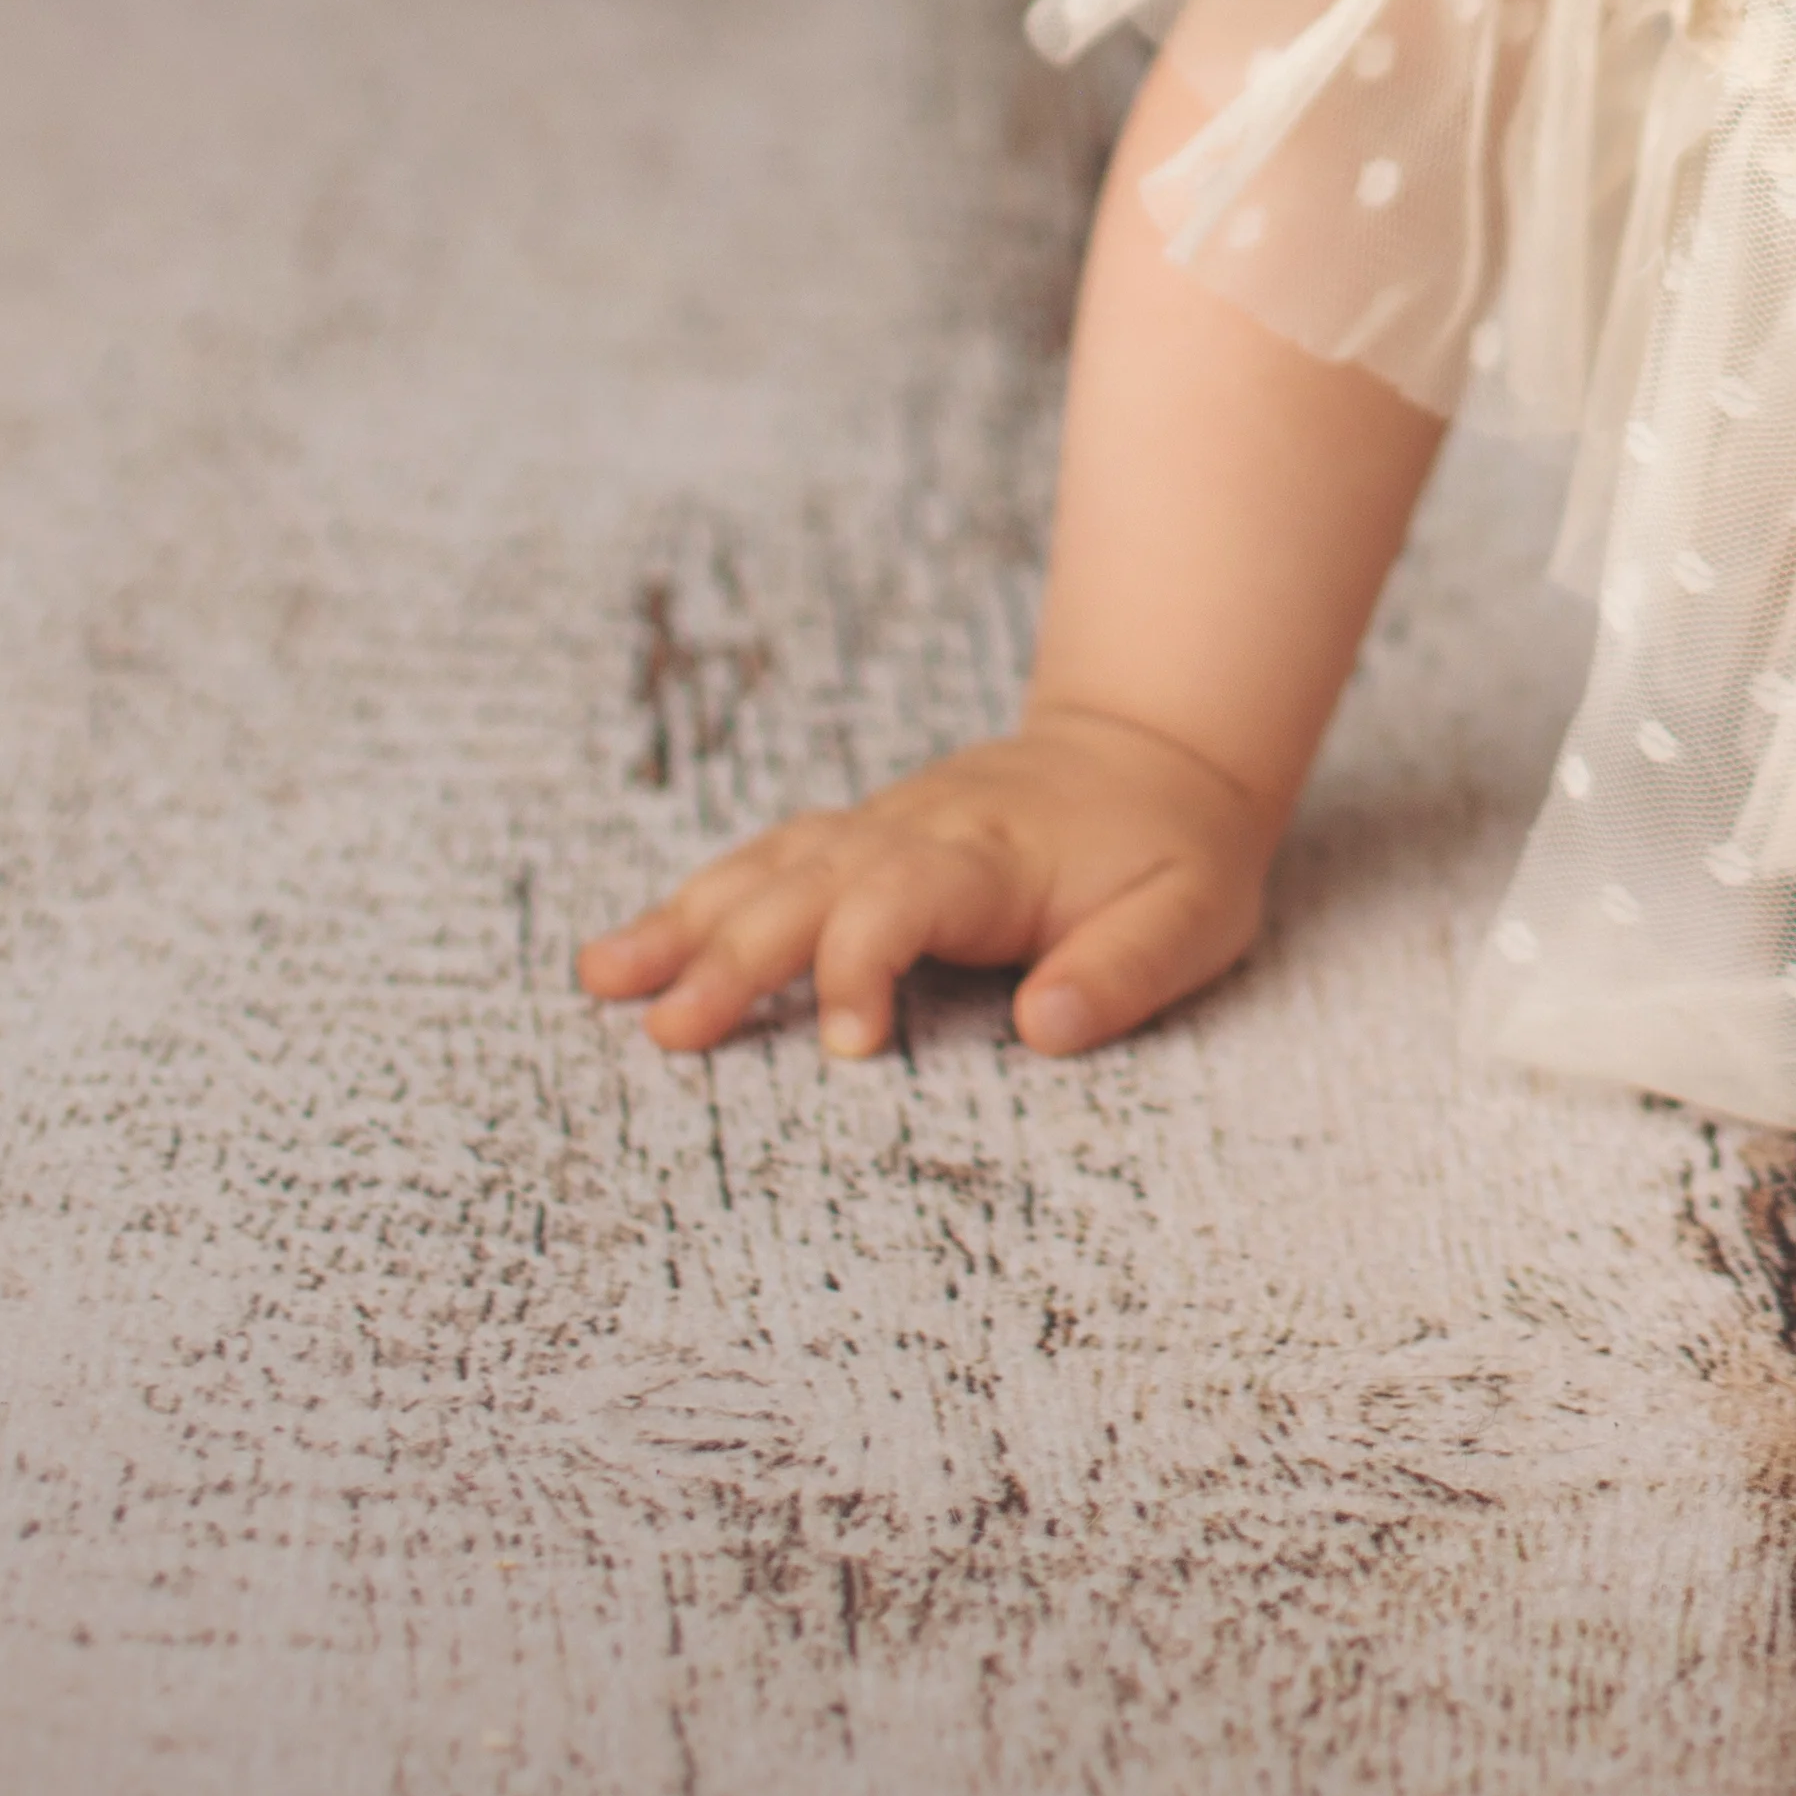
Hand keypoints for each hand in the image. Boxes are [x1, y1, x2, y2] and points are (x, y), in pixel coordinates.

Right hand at [572, 703, 1285, 1060]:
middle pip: (809, 884)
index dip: (864, 965)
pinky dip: (698, 899)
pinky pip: (767, 859)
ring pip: (769, 866)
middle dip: (735, 955)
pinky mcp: (861, 837)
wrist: (1157, 749)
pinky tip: (633, 949)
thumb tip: (1046, 1029)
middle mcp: (918, 830)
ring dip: (687, 922)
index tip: (850, 1045)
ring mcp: (881, 827)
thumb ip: (1123, 972)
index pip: (902, 898)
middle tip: (668, 1031)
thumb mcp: (1192, 916)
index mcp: (993, 855)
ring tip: (604, 979)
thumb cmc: (1174, 851)